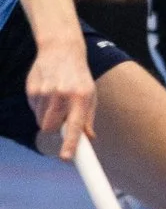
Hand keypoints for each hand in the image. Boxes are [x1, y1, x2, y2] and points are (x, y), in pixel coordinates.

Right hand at [30, 36, 96, 161]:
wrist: (62, 51)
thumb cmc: (79, 77)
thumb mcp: (90, 95)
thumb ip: (87, 118)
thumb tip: (89, 140)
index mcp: (81, 97)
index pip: (75, 125)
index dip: (70, 143)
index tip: (66, 158)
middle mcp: (62, 95)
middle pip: (50, 128)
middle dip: (54, 128)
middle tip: (61, 118)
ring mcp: (45, 92)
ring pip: (40, 121)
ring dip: (47, 117)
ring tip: (56, 101)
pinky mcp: (32, 90)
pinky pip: (34, 110)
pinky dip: (40, 108)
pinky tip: (47, 93)